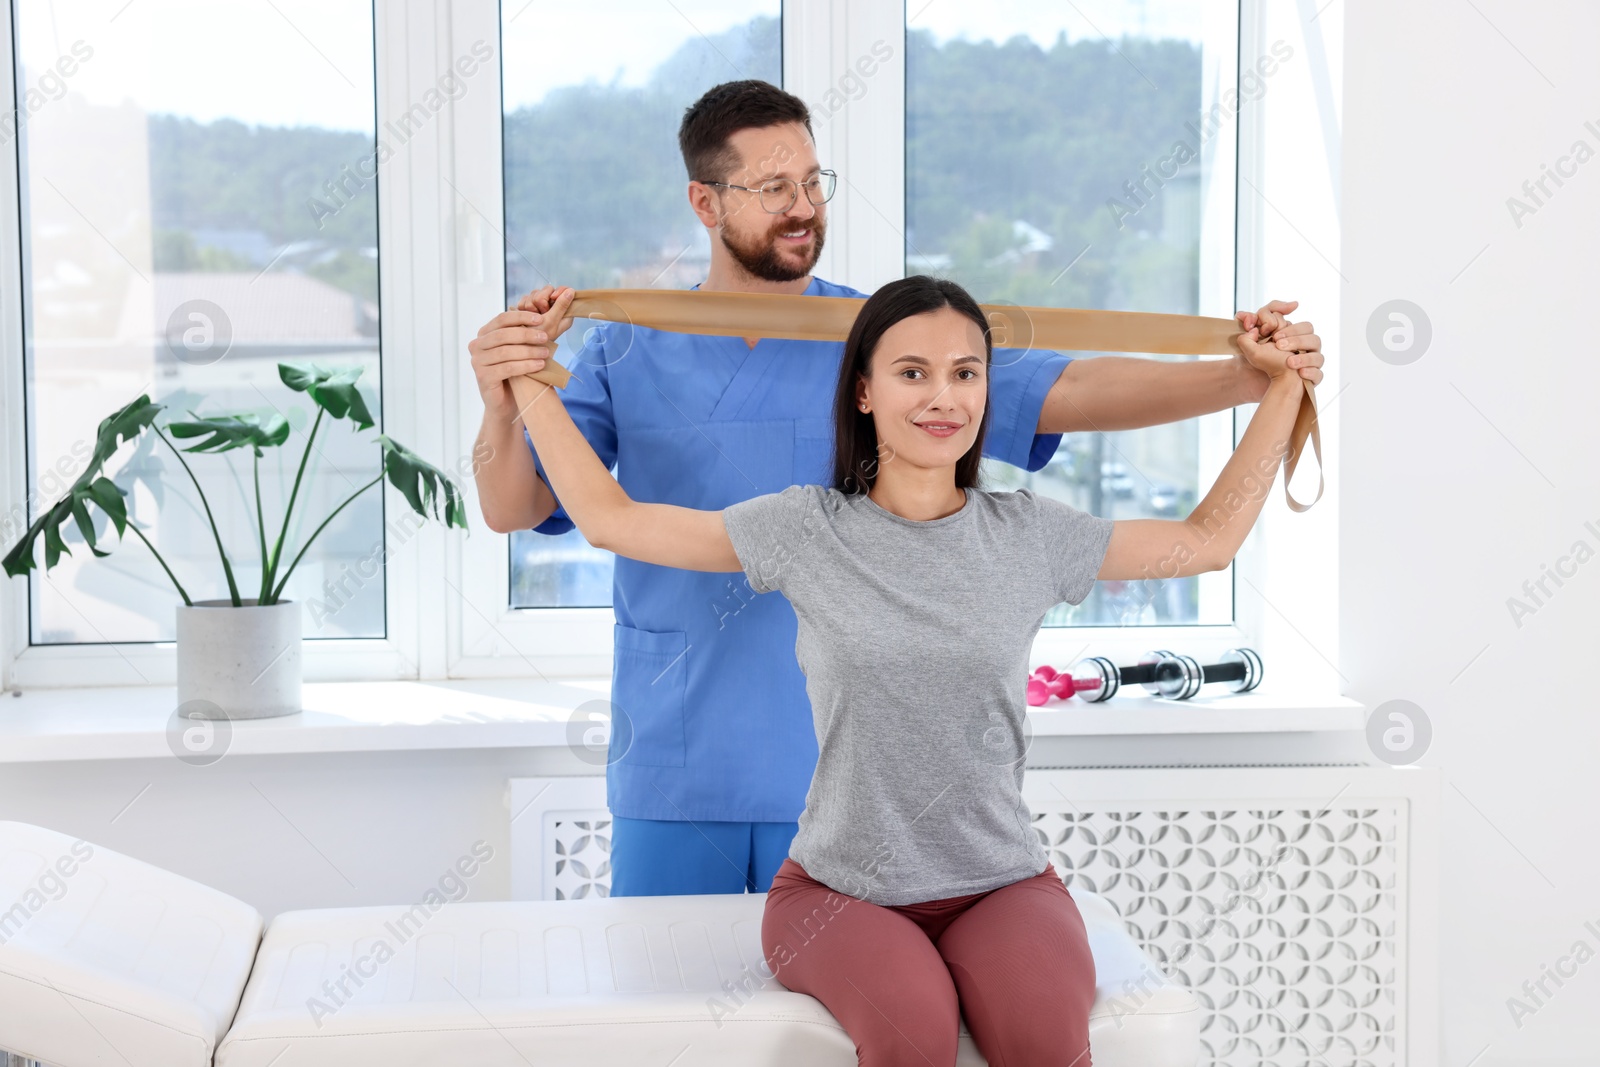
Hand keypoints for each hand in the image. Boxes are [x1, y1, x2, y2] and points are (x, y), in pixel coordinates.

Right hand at [469, 286, 577, 420]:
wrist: (506, 403)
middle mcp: (477, 345)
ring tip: (546, 352)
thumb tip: (551, 316)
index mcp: (484, 334)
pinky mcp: (483, 377)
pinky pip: (507, 368)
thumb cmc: (515, 373)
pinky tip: (539, 365)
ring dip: (529, 351)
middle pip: (503, 334)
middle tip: (546, 337)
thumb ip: (527, 334)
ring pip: (505, 352)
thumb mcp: (520, 350)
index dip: (521, 316)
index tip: (541, 319)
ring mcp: (477, 361)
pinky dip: (525, 365)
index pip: (502, 319)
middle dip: (527, 334)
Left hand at [1232, 299, 1322, 400]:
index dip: (1291, 328)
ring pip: (1319, 356)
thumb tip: (1253, 325)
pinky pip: (1319, 375)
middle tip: (1279, 345)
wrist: (1264, 384)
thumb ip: (1247, 332)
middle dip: (1296, 339)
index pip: (1305, 326)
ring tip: (1289, 361)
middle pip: (1314, 338)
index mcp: (1299, 338)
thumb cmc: (1263, 363)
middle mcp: (1308, 350)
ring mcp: (1312, 365)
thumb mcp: (1251, 348)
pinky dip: (1310, 373)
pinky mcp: (1313, 379)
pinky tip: (1300, 373)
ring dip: (1304, 357)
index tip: (1274, 335)